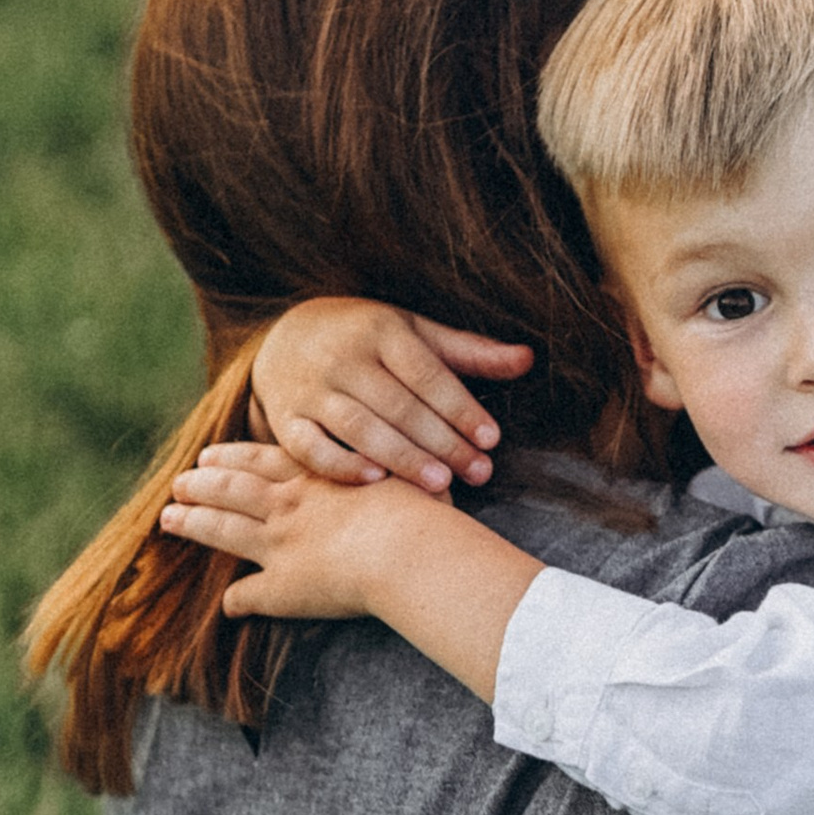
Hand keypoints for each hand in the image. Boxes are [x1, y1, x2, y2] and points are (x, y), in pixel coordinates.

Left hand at [160, 442, 417, 618]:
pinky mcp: (285, 586)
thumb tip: (429, 478)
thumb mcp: (411, 475)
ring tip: (169, 518)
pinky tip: (228, 606)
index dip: (236, 457)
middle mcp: (291, 504)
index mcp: (319, 474)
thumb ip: (404, 470)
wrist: (407, 546)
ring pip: (224, 528)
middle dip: (202, 483)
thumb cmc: (423, 509)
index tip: (212, 454)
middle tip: (179, 481)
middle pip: (233, 488)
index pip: (266, 459)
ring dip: (194, 523)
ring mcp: (282, 543)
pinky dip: (237, 600)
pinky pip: (251, 594)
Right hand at [246, 299, 532, 493]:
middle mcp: (343, 357)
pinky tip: (375, 482)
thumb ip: (468, 352)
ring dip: (400, 457)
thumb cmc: (366, 339)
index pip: (426, 373)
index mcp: (381, 330)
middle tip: (478, 473)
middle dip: (441, 441)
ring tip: (439, 484)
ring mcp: (311, 389)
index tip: (491, 439)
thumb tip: (527, 359)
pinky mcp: (287, 419)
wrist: (285, 336)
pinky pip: (311, 447)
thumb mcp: (415, 333)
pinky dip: (340, 465)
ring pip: (358, 427)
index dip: (460, 407)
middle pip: (397, 404)